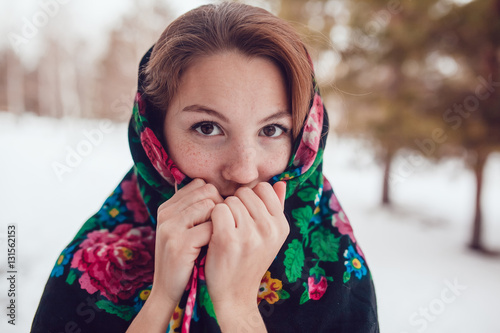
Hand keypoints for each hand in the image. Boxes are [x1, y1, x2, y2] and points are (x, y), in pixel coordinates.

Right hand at [151, 178, 223, 306]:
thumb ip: (196, 210)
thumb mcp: (185, 231)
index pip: (200, 184)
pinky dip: (218, 237)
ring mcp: (171, 227)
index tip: (217, 218)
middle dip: (220, 207)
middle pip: (207, 191)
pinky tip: (213, 249)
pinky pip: (211, 227)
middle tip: (220, 228)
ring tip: (215, 238)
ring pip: (210, 206)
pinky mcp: (179, 243)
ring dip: (220, 222)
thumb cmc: (185, 260)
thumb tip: (225, 192)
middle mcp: (166, 213)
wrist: (167, 292)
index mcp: (167, 207)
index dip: (215, 198)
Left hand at [204, 182, 288, 329]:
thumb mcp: (269, 237)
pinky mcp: (228, 239)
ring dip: (222, 212)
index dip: (249, 198)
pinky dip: (212, 219)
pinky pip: (217, 209)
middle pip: (244, 193)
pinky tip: (214, 233)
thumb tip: (280, 182)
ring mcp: (250, 234)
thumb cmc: (249, 260)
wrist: (235, 294)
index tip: (244, 215)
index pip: (263, 188)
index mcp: (281, 225)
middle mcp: (269, 228)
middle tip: (233, 226)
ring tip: (225, 232)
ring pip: (229, 200)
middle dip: (234, 204)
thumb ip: (276, 208)